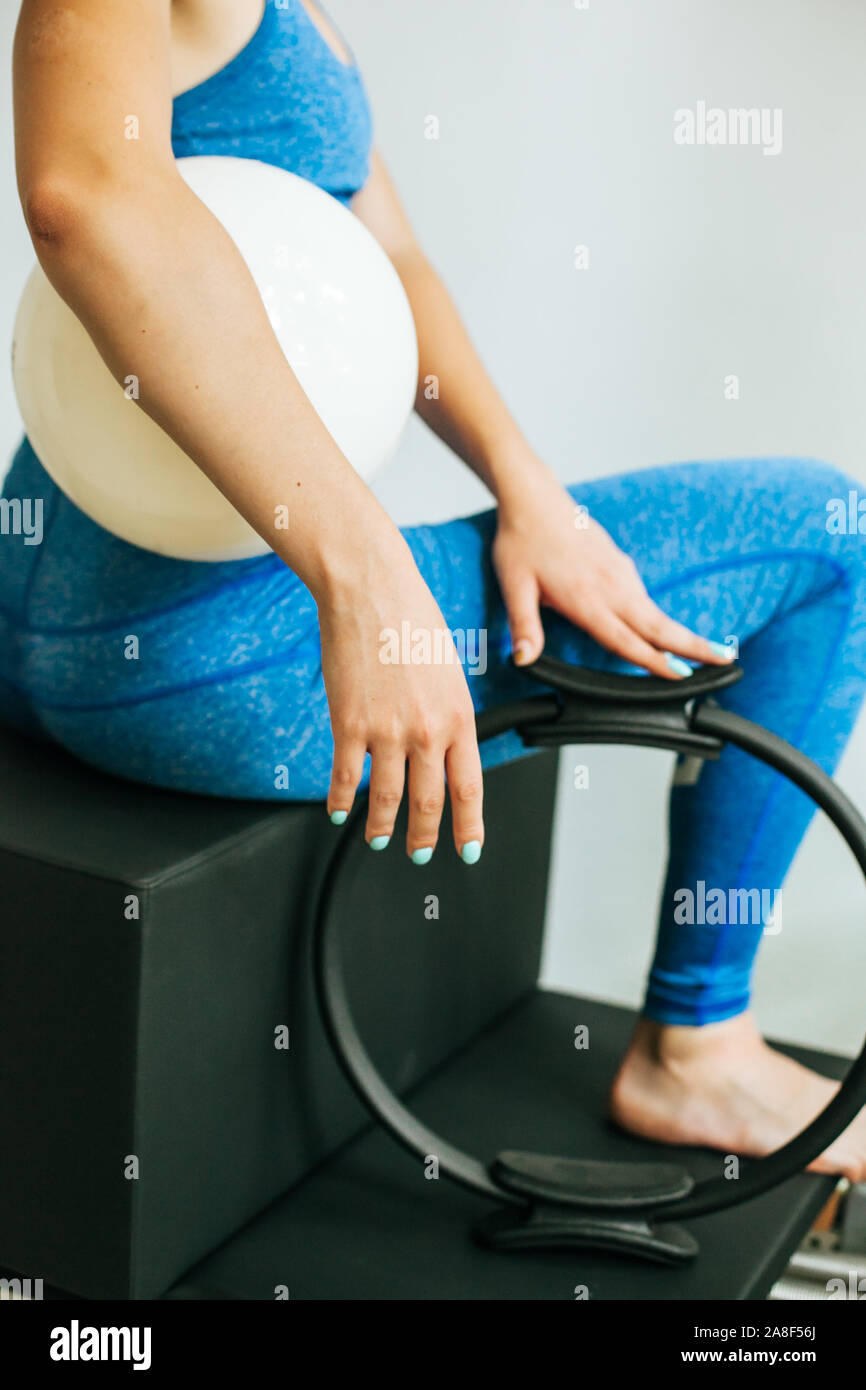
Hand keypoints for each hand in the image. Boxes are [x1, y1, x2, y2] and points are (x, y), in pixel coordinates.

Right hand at [318, 538, 483, 861]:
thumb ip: (448, 712)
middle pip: (428, 802)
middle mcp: (428, 730)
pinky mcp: (349, 723)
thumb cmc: (411, 619)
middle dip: (424, 836)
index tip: (467, 848)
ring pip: (386, 799)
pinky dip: (340, 801)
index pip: (469, 788)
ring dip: (382, 827)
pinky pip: (345, 777)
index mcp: (460, 716)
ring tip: (379, 840)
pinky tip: (338, 812)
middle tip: (418, 852)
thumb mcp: (449, 670)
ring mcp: (387, 731)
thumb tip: (441, 746)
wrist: (371, 590)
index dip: (468, 827)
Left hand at [492, 470, 732, 676]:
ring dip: (682, 633)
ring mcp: (619, 573)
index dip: (654, 661)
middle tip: (727, 661)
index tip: (681, 676)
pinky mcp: (620, 562)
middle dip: (695, 646)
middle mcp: (610, 586)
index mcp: (586, 598)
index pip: (626, 639)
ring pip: (656, 611)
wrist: (532, 497)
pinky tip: (664, 629)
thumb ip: (524, 626)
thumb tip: (523, 658)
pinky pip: (644, 597)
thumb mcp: (514, 586)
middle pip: (659, 625)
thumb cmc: (521, 540)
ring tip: (707, 651)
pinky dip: (660, 617)